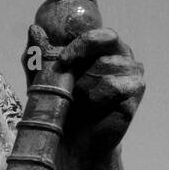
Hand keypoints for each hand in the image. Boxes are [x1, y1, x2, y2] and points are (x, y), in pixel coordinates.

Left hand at [25, 24, 144, 164]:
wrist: (73, 140)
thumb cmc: (59, 104)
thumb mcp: (42, 79)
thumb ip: (38, 54)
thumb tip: (34, 29)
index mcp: (101, 47)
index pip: (98, 34)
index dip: (81, 43)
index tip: (61, 60)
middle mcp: (120, 56)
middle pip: (108, 42)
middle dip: (83, 58)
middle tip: (66, 74)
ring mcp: (131, 73)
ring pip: (110, 65)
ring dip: (87, 82)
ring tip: (78, 98)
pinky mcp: (134, 93)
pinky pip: (118, 85)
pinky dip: (99, 94)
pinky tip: (92, 104)